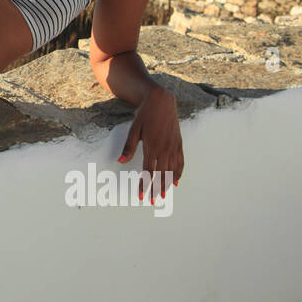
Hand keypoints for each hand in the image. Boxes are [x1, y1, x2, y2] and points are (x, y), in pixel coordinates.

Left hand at [118, 86, 182, 202]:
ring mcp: (173, 146)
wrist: (161, 101)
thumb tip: (121, 160)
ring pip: (172, 170)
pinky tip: (176, 181)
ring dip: (168, 184)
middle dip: (157, 188)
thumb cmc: (145, 114)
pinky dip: (179, 173)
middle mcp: (164, 148)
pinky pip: (181, 161)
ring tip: (164, 194)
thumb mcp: (134, 129)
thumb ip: (129, 146)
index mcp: (152, 146)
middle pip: (162, 174)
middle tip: (154, 200)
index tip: (142, 195)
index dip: (145, 184)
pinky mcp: (179, 143)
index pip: (148, 171)